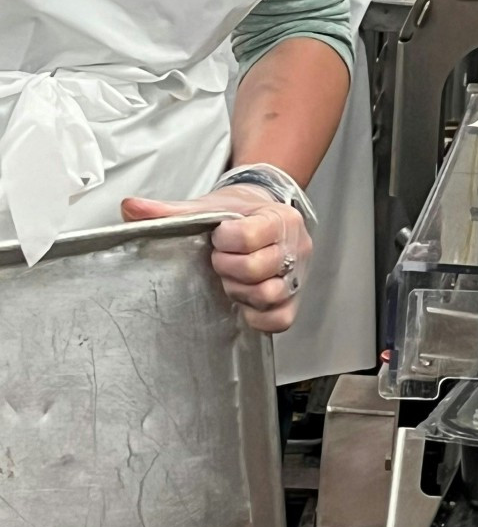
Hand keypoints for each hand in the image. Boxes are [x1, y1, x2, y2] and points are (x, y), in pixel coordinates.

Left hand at [121, 188, 311, 333]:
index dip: (226, 242)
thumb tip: (130, 207)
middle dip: (228, 268)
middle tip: (220, 261)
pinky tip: (244, 302)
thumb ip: (169, 211)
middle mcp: (294, 245)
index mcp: (278, 218)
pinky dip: (258, 316)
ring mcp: (297, 275)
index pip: (250, 236)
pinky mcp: (294, 300)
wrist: (263, 213)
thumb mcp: (208, 206)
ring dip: (241, 291)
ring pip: (269, 294)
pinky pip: (279, 319)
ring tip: (231, 279)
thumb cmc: (237, 214)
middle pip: (257, 268)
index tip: (219, 237)